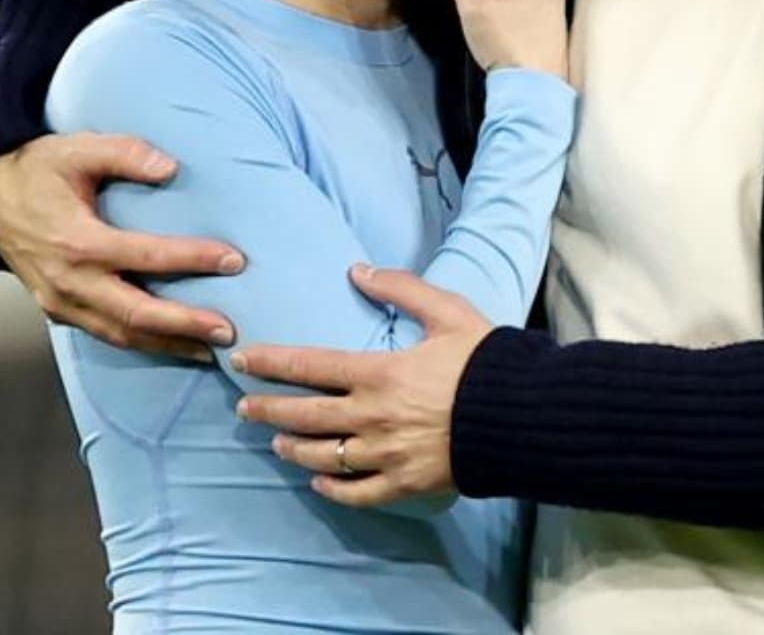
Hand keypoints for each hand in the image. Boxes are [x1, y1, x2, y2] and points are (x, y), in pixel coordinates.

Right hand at [0, 132, 243, 359]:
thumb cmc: (37, 169)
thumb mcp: (77, 148)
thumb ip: (125, 153)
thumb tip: (171, 167)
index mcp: (76, 242)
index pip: (145, 256)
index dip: (191, 259)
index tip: (234, 260)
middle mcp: (68, 281)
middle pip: (135, 312)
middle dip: (185, 324)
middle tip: (230, 329)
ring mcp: (60, 302)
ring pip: (122, 333)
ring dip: (169, 344)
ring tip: (213, 349)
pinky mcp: (58, 311)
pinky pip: (105, 334)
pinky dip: (142, 342)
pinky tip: (175, 345)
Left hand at [233, 265, 491, 505]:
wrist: (521, 415)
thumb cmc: (486, 360)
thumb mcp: (448, 311)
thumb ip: (401, 288)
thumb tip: (359, 270)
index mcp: (379, 373)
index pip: (310, 366)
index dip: (271, 363)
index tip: (242, 360)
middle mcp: (373, 417)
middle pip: (305, 415)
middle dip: (268, 410)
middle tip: (243, 408)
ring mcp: (386, 454)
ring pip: (323, 456)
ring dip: (294, 449)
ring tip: (277, 443)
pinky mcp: (405, 483)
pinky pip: (357, 493)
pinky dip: (332, 489)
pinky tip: (318, 482)